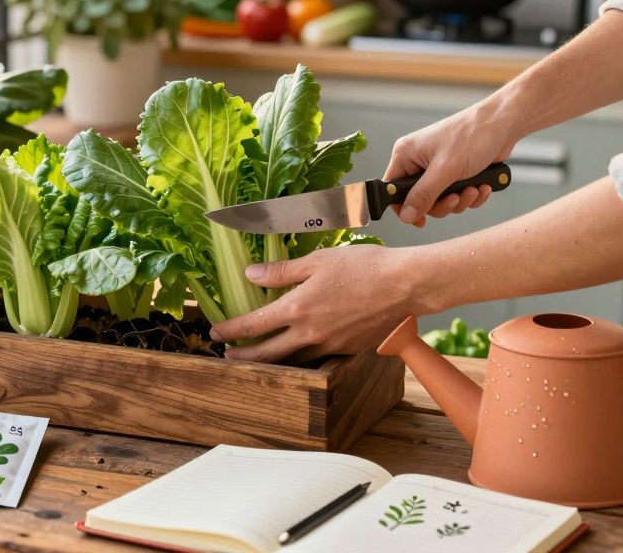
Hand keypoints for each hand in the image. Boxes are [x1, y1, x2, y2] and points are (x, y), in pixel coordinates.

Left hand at [209, 245, 439, 362]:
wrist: (407, 285)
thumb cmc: (365, 267)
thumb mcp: (317, 260)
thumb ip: (281, 271)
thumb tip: (250, 275)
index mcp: (297, 308)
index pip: (252, 324)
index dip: (230, 330)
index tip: (216, 332)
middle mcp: (310, 333)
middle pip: (267, 354)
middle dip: (243, 356)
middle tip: (228, 355)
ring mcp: (330, 345)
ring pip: (292, 360)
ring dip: (271, 360)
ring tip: (258, 356)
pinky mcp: (348, 351)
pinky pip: (317, 358)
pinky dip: (301, 357)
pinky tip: (297, 351)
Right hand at [387, 103, 520, 225]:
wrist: (504, 123)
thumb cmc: (472, 135)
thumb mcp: (445, 170)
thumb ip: (424, 195)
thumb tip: (406, 216)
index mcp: (406, 155)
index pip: (393, 190)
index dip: (405, 208)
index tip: (421, 220)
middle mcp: (418, 161)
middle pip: (419, 200)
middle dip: (442, 204)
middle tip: (455, 199)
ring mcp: (438, 167)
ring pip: (440, 200)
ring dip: (460, 200)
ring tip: (474, 190)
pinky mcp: (456, 172)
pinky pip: (457, 195)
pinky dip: (471, 195)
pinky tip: (483, 186)